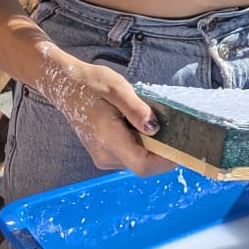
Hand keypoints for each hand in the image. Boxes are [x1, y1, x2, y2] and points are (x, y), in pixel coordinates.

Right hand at [35, 51, 170, 175]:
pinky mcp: (105, 155)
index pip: (143, 164)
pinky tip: (138, 124)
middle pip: (144, 165)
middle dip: (163, 151)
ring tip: (150, 120)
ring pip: (139, 161)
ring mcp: (103, 157)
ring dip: (152, 146)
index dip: (166, 161)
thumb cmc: (91, 83)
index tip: (184, 147)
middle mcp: (105, 155)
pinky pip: (131, 155)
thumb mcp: (116, 87)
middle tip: (174, 127)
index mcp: (108, 138)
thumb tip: (155, 128)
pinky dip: (142, 144)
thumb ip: (136, 109)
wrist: (65, 86)